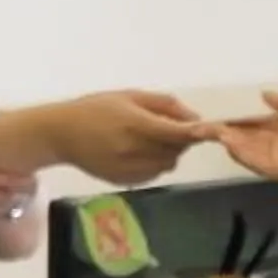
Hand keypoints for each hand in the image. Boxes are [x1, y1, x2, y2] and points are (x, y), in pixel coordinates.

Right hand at [49, 91, 207, 187]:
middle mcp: (133, 151)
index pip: (177, 133)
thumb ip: (163, 105)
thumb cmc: (95, 108)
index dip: (200, 132)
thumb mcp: (129, 96)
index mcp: (134, 124)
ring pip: (169, 164)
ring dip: (171, 151)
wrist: (61, 134)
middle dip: (183, 138)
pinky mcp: (126, 181)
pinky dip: (157, 162)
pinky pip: (155, 173)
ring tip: (152, 137)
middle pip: (177, 150)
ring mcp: (129, 170)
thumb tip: (193, 117)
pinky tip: (141, 151)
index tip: (216, 129)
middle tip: (174, 125)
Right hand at [214, 90, 277, 187]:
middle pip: (245, 136)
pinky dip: (241, 153)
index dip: (237, 117)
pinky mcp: (277, 169)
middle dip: (225, 130)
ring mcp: (275, 156)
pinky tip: (228, 142)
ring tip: (211, 131)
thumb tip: (263, 92)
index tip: (219, 111)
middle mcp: (275, 141)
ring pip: (246, 149)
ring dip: (229, 141)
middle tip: (203, 124)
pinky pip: (255, 161)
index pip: (254, 121)